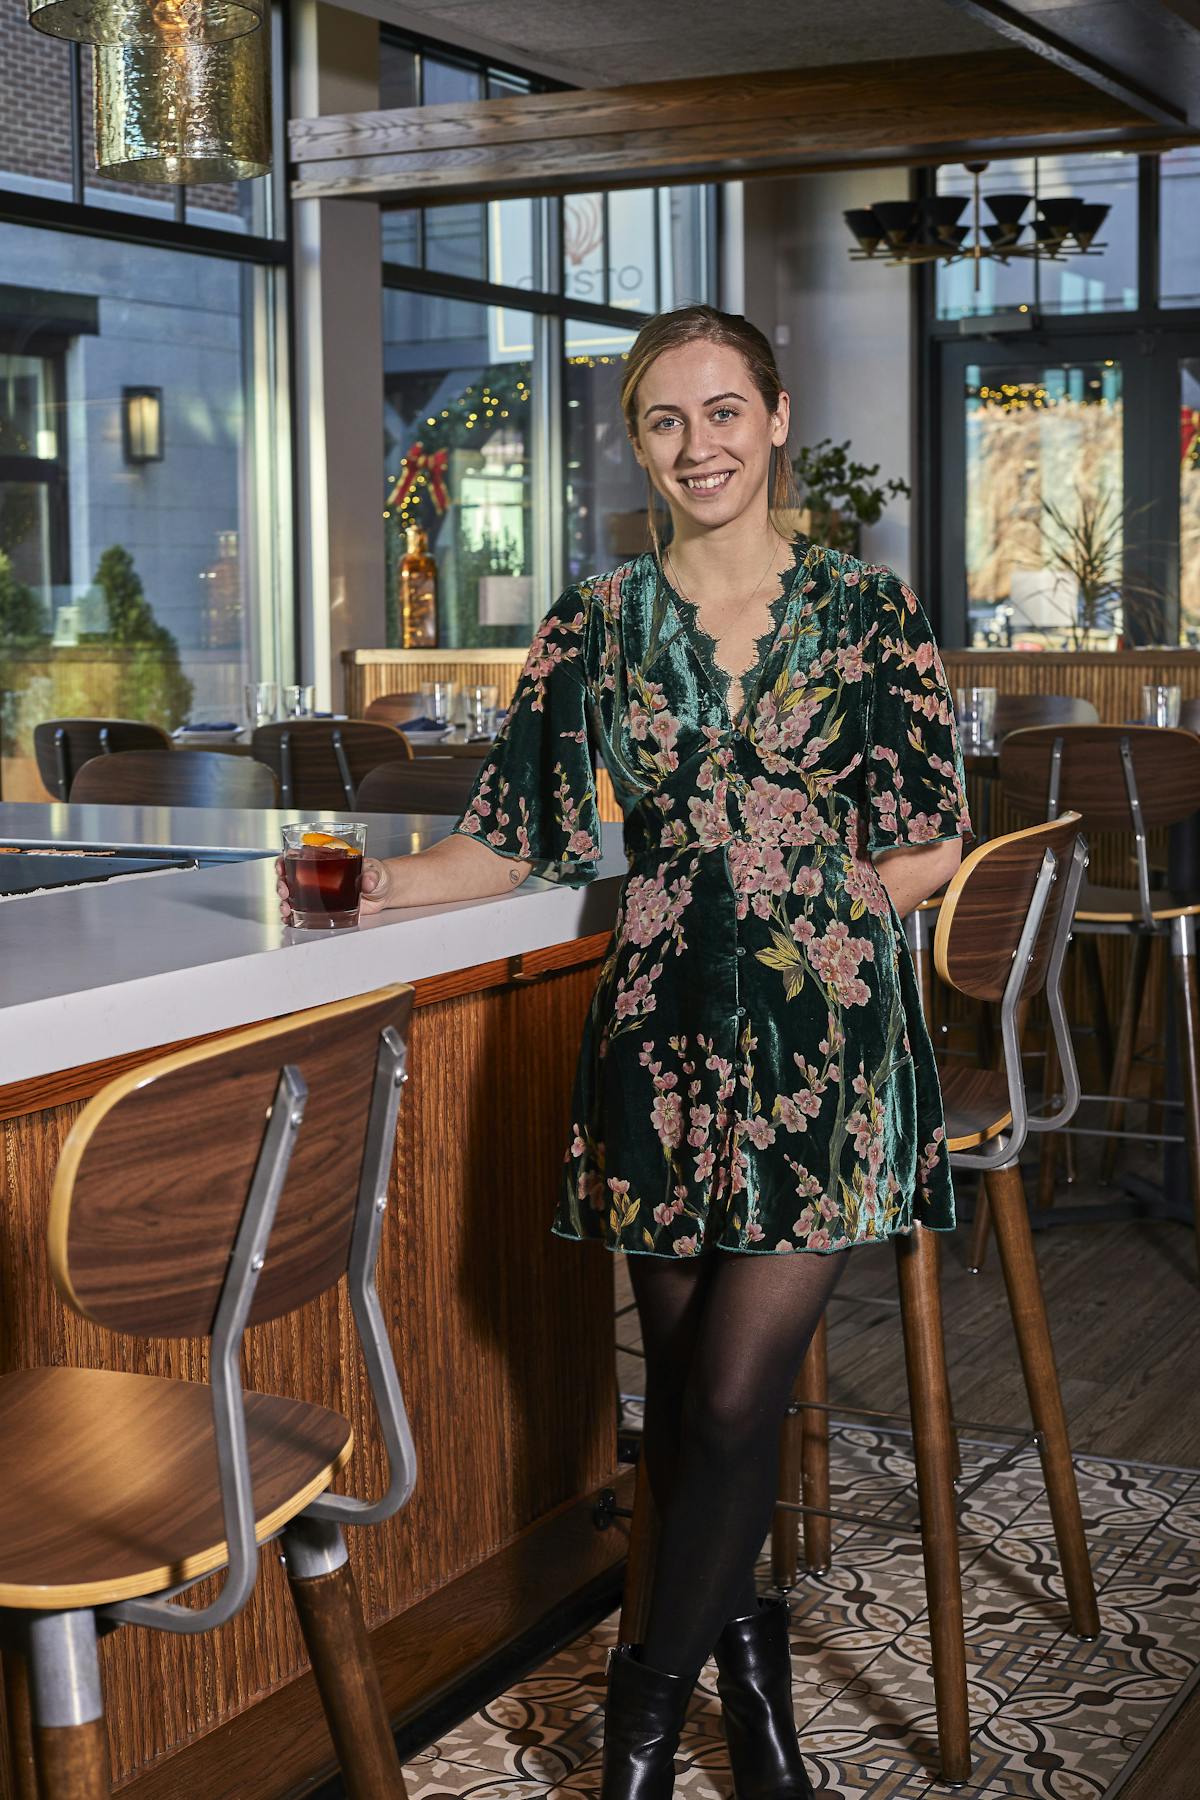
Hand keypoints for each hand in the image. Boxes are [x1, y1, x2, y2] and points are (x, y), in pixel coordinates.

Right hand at [275, 854, 394, 925]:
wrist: (383, 892)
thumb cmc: (376, 874)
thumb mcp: (375, 871)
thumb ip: (371, 875)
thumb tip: (368, 881)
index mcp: (326, 859)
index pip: (299, 855)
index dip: (285, 860)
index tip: (282, 867)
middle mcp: (318, 875)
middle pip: (290, 875)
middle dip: (282, 883)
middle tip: (284, 890)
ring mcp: (319, 892)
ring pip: (293, 894)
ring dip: (284, 900)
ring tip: (286, 907)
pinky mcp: (323, 907)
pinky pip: (302, 911)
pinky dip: (292, 915)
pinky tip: (289, 918)